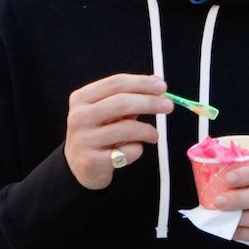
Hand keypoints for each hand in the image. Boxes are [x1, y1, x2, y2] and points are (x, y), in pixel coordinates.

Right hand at [64, 74, 172, 189]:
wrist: (80, 166)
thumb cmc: (100, 132)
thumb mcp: (108, 112)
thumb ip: (130, 98)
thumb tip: (158, 85)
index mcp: (82, 98)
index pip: (115, 83)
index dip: (142, 83)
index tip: (163, 87)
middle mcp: (79, 117)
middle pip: (121, 103)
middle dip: (150, 102)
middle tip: (169, 106)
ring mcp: (84, 139)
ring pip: (127, 128)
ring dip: (148, 130)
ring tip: (154, 135)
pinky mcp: (93, 160)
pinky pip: (127, 151)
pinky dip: (137, 149)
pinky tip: (131, 151)